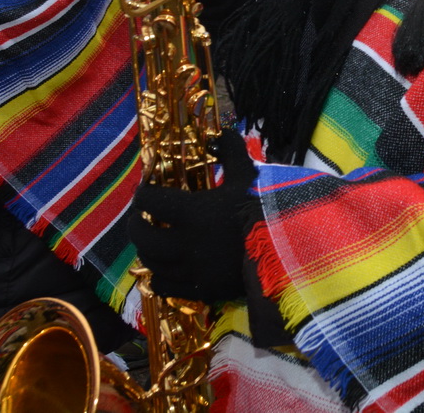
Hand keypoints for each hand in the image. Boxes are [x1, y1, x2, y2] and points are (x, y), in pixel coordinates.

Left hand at [129, 130, 258, 303]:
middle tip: (142, 217)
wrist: (287, 252)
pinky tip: (167, 267)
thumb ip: (231, 151)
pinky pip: (164, 286)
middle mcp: (182, 243)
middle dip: (136, 224)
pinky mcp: (198, 290)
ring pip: (150, 261)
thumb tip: (220, 132)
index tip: (146, 190)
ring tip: (154, 240)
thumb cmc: (264, 210)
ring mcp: (188, 270)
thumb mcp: (248, 175)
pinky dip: (159, 276)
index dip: (143, 194)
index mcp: (191, 212)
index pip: (149, 201)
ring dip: (147, 248)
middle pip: (141, 235)